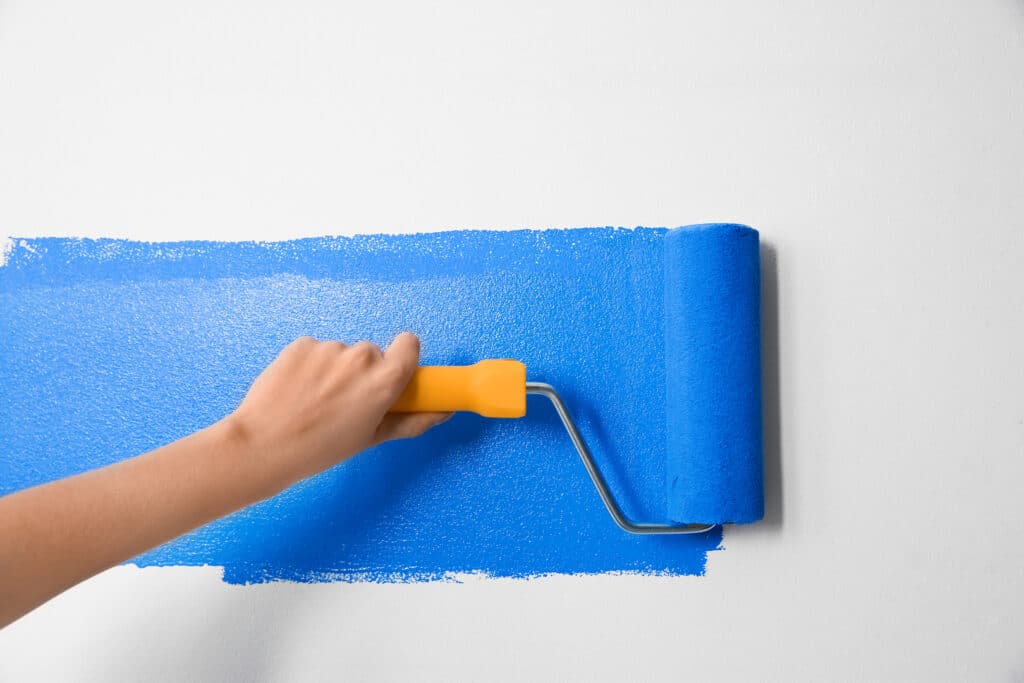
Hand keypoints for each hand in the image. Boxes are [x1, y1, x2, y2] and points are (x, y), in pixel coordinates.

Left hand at [230, 332, 450, 487]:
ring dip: (333, 370)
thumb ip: (412, 421)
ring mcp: (329, 348)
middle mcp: (361, 357)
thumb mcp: (371, 438)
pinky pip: (315, 351)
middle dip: (362, 372)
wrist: (264, 445)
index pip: (409, 344)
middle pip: (372, 353)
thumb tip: (442, 412)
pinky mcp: (302, 344)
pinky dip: (309, 366)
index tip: (389, 375)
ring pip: (341, 353)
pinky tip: (296, 391)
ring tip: (313, 401)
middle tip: (343, 402)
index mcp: (384, 379)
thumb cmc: (320, 448)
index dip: (402, 357)